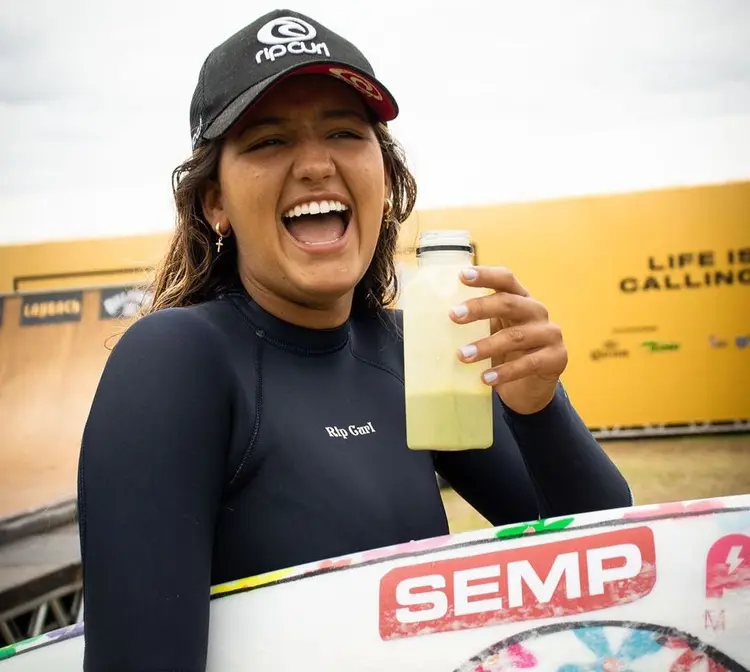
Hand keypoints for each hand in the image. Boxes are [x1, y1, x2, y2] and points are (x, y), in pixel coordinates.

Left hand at [450, 266, 567, 414]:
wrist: (529, 390)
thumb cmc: (503, 355)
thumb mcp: (488, 333)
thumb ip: (470, 323)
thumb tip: (426, 319)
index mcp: (520, 299)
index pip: (505, 280)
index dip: (485, 275)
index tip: (461, 275)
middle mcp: (536, 312)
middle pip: (509, 303)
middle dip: (479, 308)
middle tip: (453, 316)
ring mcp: (550, 334)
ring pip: (516, 336)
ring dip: (486, 346)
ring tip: (462, 356)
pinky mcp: (556, 358)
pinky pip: (530, 363)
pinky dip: (505, 372)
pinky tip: (486, 379)